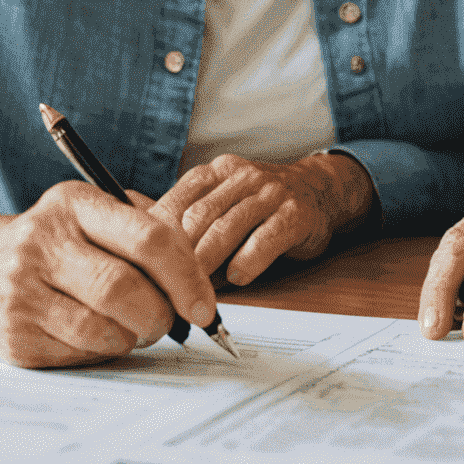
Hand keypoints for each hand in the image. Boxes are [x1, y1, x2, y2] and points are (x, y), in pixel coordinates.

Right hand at [0, 181, 217, 368]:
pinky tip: (102, 336)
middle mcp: (43, 242)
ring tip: (137, 327)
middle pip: (124, 289)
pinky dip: (105, 351)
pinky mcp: (13, 337)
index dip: (186, 276)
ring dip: (135, 336)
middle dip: (162, 314)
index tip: (205, 307)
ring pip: (102, 328)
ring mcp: (22, 291)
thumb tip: (200, 281)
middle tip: (170, 322)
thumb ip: (145, 230)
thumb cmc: (55, 240)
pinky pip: (78, 353)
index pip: (148, 238)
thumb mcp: (93, 213)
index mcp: (75, 203)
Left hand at [153, 151, 375, 285]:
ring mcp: (271, 192)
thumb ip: (193, 224)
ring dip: (206, 263)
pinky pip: (266, 237)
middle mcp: (242, 176)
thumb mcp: (225, 201)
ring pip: (228, 226)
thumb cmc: (261, 206)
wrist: (321, 190)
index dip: (156, 237)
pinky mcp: (295, 213)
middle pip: (198, 216)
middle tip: (162, 289)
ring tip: (192, 292)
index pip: (178, 200)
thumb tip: (151, 266)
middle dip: (177, 256)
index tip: (142, 269)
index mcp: (217, 171)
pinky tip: (238, 277)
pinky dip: (248, 259)